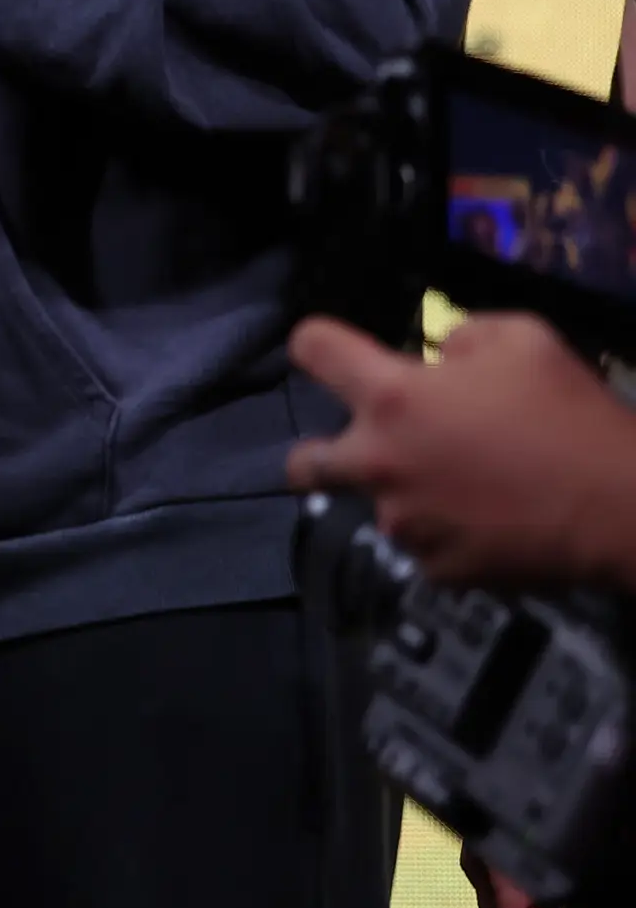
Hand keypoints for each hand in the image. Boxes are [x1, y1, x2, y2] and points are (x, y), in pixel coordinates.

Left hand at [288, 313, 635, 588]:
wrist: (622, 508)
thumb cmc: (571, 414)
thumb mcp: (522, 340)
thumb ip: (461, 338)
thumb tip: (438, 359)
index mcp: (392, 398)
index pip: (312, 349)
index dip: (318, 344)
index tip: (329, 352)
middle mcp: (380, 463)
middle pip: (303, 463)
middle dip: (317, 454)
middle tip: (364, 449)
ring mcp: (404, 523)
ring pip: (377, 506)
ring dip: (404, 494)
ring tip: (464, 488)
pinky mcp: (436, 569)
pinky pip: (425, 546)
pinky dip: (447, 534)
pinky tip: (489, 522)